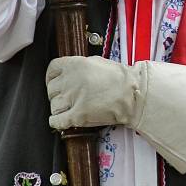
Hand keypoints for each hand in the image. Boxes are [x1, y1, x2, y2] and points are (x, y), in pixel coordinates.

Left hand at [46, 56, 185, 175]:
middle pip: (51, 90)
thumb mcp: (97, 63)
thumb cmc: (120, 77)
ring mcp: (73, 98)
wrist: (134, 92)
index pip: (52, 70)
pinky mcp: (78, 115)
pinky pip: (57, 120)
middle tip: (66, 99)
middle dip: (56, 95)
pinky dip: (56, 122)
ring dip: (59, 109)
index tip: (54, 83)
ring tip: (68, 110)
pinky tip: (60, 122)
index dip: (51, 78)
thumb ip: (81, 67)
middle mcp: (71, 80)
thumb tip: (71, 72)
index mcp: (75, 64)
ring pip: (54, 105)